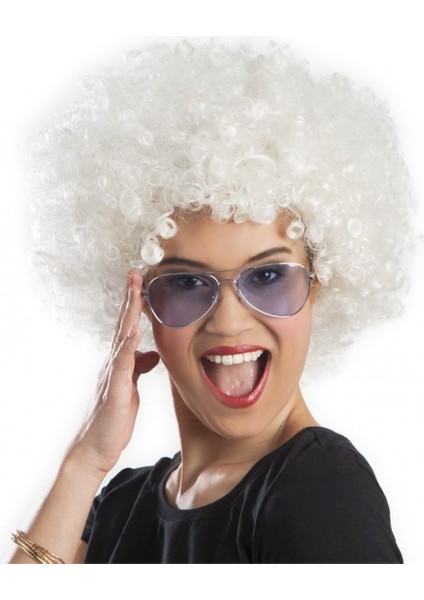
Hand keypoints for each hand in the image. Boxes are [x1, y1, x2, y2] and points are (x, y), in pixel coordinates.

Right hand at [69, 270, 159, 474]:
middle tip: (135, 272)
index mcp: (120, 362)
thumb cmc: (114, 417)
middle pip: (122, 324)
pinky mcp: (114, 390)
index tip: (142, 282)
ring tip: (135, 290)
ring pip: (121, 337)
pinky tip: (133, 332)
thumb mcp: (131, 388)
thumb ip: (138, 368)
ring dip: (128, 313)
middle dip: (130, 298)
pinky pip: (122, 365)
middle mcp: (114, 362)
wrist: (97, 446)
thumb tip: (151, 354)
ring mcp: (112, 374)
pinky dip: (127, 347)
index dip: (135, 305)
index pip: (127, 327)